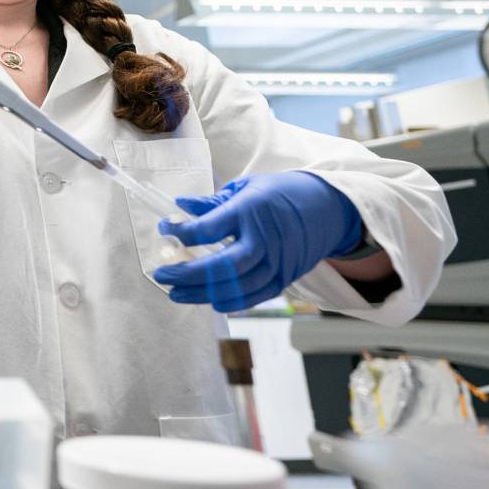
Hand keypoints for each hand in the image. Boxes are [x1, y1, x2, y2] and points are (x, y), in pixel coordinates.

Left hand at [153, 171, 363, 312]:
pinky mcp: (285, 278)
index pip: (210, 228)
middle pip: (223, 265)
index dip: (182, 232)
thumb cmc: (279, 194)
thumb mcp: (247, 187)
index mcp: (251, 210)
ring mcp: (277, 262)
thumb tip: (179, 205)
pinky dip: (230, 302)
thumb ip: (213, 202)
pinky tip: (209, 300)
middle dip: (188, 273)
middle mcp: (265, 239)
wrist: (327, 207)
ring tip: (175, 293)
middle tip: (162, 274)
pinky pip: (254, 297)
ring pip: (237, 286)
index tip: (165, 229)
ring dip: (202, 293)